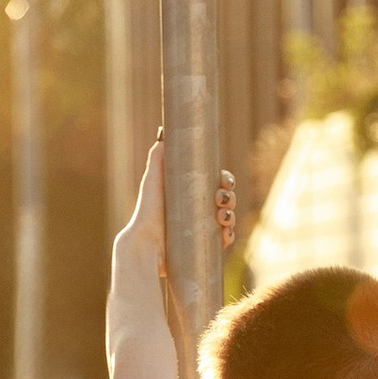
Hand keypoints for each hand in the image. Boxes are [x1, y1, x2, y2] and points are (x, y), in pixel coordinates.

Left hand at [123, 137, 235, 275]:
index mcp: (193, 192)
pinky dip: (229, 235)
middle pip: (226, 199)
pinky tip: (224, 234)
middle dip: (229, 197)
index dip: (225, 181)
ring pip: (229, 218)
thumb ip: (158, 157)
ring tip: (222, 217)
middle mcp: (200, 209)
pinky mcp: (204, 244)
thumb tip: (163, 134)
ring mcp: (203, 227)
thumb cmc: (148, 209)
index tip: (224, 182)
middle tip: (221, 199)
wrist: (146, 239)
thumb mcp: (153, 180)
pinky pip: (225, 239)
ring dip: (231, 215)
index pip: (217, 183)